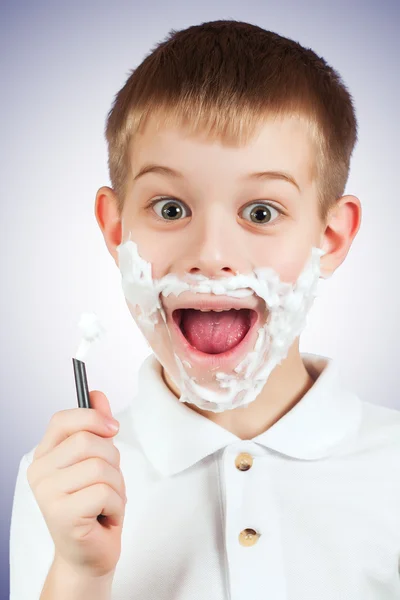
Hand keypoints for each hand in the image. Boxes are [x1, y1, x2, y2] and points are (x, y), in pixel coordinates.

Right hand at [27, 391, 125, 578]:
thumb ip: (96, 426)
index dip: (92, 417)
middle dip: (112, 460)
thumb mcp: (99, 460)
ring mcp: (47, 494)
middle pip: (88, 441)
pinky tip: (106, 516)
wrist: (89, 553)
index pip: (62, 419)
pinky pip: (105, 492)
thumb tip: (97, 394)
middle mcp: (39, 473)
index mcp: (45, 455)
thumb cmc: (94, 505)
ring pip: (101, 467)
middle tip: (109, 481)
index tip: (113, 428)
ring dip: (117, 486)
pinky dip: (117, 504)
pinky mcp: (62, 515)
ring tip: (107, 501)